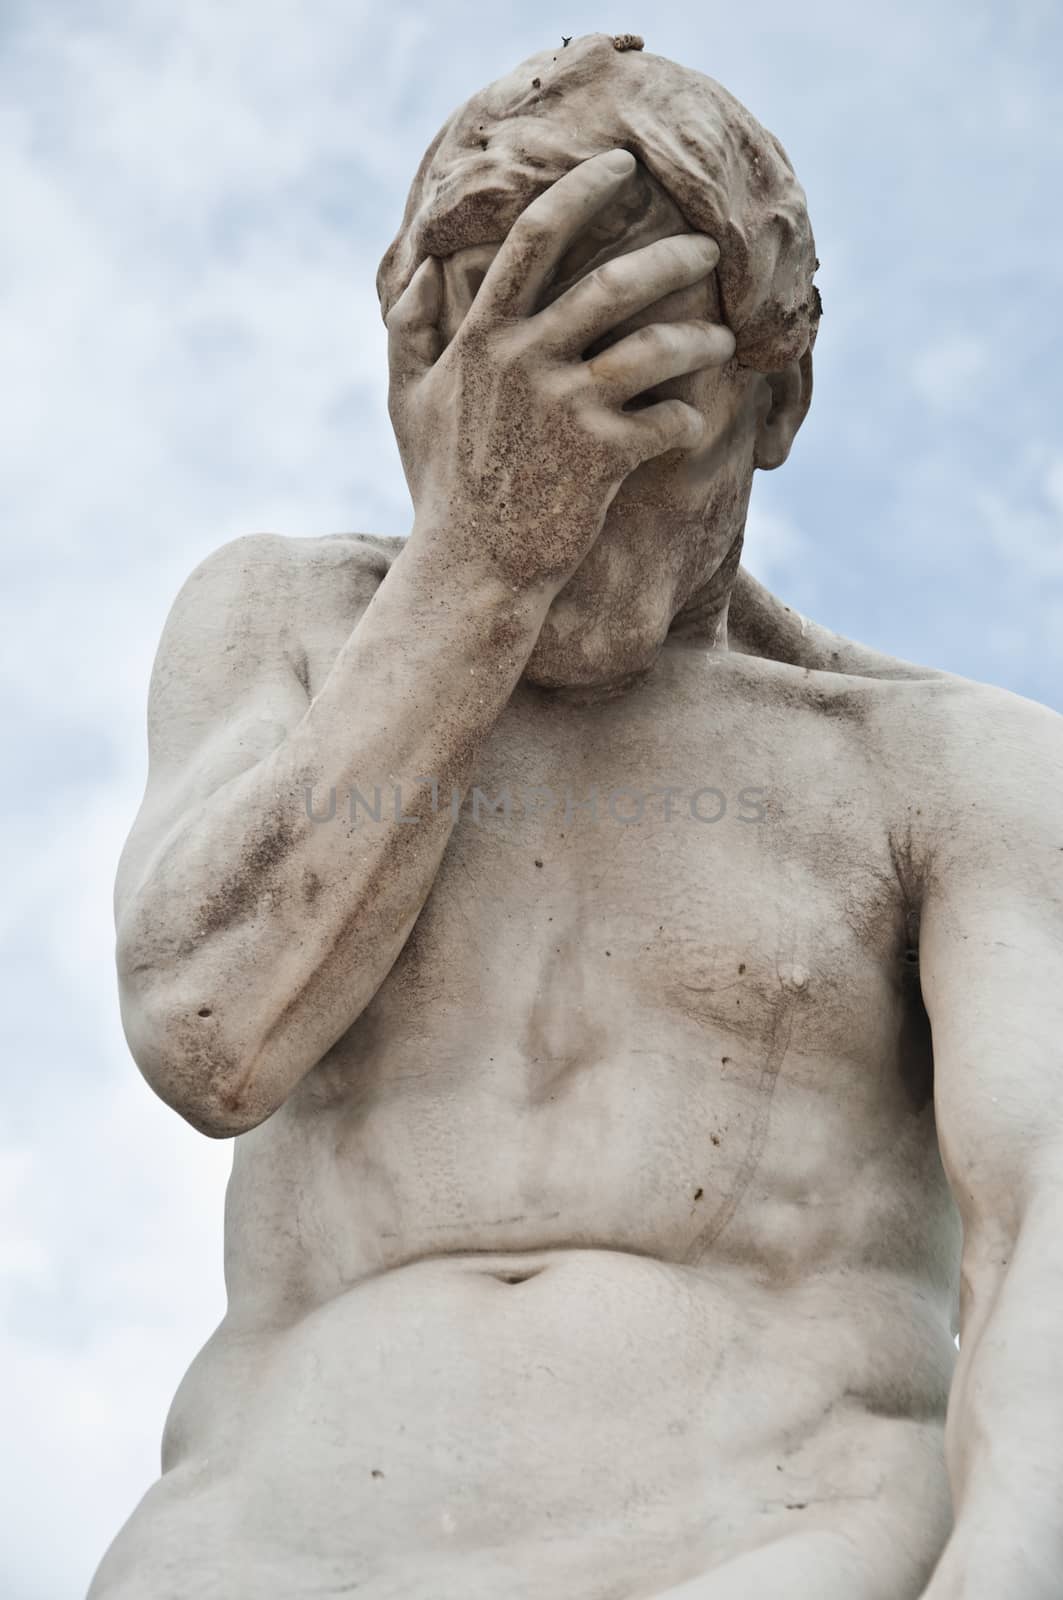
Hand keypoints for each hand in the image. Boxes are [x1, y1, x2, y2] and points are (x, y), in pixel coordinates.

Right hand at [386, 149, 735, 592]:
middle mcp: (525, 362)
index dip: (581, 189)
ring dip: (702, 338)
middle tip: (706, 247)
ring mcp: (566, 410)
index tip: (621, 166)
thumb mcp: (409, 405)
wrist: (471, 574)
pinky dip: (690, 418)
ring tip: (722, 340)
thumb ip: (408, 332)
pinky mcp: (603, 459)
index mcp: (482, 338)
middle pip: (615, 282)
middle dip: (673, 256)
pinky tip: (693, 423)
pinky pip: (670, 420)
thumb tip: (417, 271)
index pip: (534, 238)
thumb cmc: (443, 489)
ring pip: (659, 348)